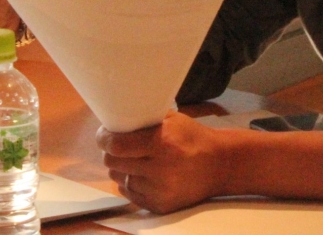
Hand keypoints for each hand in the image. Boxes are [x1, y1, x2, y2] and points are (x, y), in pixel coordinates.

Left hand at [97, 112, 230, 213]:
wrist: (219, 166)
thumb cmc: (192, 137)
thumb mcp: (172, 120)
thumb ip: (145, 118)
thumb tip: (115, 117)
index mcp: (162, 143)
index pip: (116, 146)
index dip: (104, 139)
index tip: (103, 135)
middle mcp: (159, 169)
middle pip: (113, 163)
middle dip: (110, 153)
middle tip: (115, 146)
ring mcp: (159, 190)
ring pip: (119, 178)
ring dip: (120, 168)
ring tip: (130, 159)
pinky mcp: (160, 205)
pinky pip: (130, 193)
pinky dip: (129, 182)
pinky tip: (138, 173)